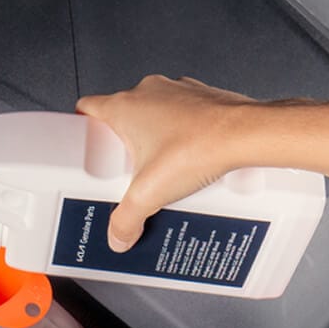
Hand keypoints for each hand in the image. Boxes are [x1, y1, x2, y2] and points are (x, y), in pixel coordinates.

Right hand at [77, 75, 253, 251]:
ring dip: (153, 137)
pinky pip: (182, 114)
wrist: (248, 134)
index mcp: (124, 106)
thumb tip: (118, 235)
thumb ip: (126, 220)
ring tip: (159, 169)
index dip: (81, 127)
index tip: (85, 147)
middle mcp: (148, 92)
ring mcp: (177, 92)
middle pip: (120, 115)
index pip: (87, 108)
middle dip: (121, 142)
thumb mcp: (150, 193)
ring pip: (153, 113)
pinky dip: (181, 133)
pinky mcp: (202, 98)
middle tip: (124, 170)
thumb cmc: (200, 146)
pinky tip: (188, 161)